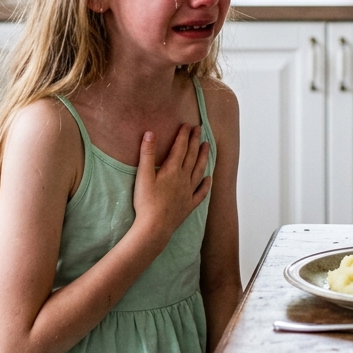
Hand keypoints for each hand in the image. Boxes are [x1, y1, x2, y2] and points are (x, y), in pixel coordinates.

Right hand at [131, 125, 210, 251]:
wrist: (155, 228)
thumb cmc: (146, 202)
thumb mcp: (143, 176)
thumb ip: (147, 154)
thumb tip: (150, 133)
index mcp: (172, 170)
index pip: (180, 148)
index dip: (184, 135)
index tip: (187, 125)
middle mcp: (184, 179)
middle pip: (192, 156)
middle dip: (195, 141)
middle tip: (199, 129)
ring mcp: (188, 192)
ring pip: (199, 170)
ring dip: (204, 157)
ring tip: (207, 146)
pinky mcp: (189, 205)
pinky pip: (201, 192)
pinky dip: (206, 184)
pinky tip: (209, 178)